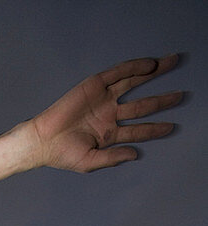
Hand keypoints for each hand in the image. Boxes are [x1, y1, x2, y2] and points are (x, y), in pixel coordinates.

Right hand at [31, 54, 182, 172]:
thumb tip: (136, 154)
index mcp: (109, 134)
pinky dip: (134, 68)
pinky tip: (150, 65)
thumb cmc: (63, 155)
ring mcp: (103, 99)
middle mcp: (110, 114)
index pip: (138, 130)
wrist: (43, 141)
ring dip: (154, 73)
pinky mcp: (94, 85)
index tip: (172, 127)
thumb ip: (113, 157)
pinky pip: (118, 73)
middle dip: (162, 100)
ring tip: (172, 63)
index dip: (155, 129)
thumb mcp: (91, 162)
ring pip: (134, 82)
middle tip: (181, 96)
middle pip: (142, 105)